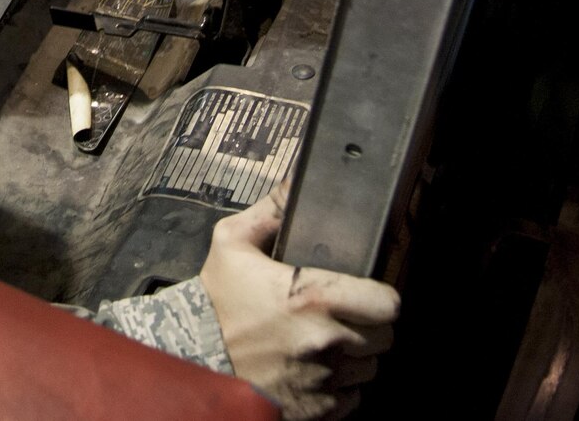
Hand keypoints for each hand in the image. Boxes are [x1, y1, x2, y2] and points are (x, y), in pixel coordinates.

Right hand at [200, 190, 397, 419]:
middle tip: (341, 315)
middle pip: (384, 336)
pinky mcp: (318, 408)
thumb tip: (297, 180)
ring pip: (370, 367)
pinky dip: (341, 386)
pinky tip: (316, 368)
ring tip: (326, 342)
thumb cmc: (215, 302)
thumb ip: (272, 209)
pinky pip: (352, 397)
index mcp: (313, 297)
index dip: (380, 297)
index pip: (387, 303)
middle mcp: (326, 340)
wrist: (191, 358)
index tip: (366, 294)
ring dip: (355, 355)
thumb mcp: (232, 243)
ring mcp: (324, 379)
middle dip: (368, 325)